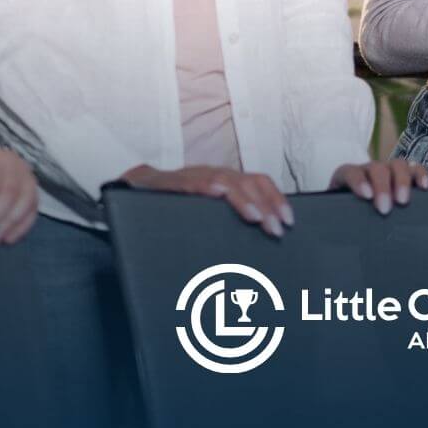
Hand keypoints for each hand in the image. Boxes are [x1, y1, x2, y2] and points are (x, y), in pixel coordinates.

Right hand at [123, 165, 292, 238]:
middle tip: (277, 230)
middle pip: (250, 182)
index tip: (290, 222)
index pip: (260, 182)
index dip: (276, 199)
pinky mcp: (175, 182)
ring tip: (256, 218)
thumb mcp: (208, 215)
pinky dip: (209, 186)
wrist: (136, 189)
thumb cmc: (177, 208)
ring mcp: (196, 176)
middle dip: (267, 205)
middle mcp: (216, 174)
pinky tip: (218, 194)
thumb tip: (254, 253)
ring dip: (245, 199)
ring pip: (228, 180)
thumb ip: (227, 226)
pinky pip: (194, 181)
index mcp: (228, 182)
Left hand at [330, 159, 427, 213]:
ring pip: (397, 165)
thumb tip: (339, 237)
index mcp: (348, 176)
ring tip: (403, 201)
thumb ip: (337, 222)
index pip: (351, 172)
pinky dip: (421, 175)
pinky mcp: (405, 175)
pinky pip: (415, 169)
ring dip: (401, 181)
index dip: (358, 181)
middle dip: (382, 187)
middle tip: (384, 209)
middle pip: (377, 168)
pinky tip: (424, 188)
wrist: (354, 211)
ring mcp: (388, 170)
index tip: (366, 196)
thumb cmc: (347, 215)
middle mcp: (369, 170)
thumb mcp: (339, 215)